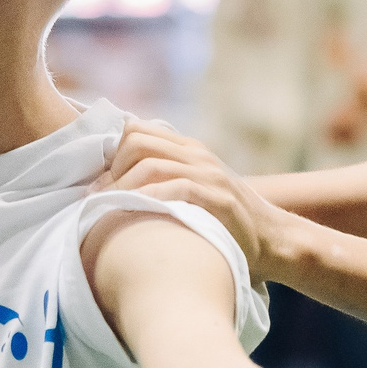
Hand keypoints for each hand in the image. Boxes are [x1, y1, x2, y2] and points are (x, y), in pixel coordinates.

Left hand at [96, 120, 280, 280]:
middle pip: (136, 142)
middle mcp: (196, 155)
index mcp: (187, 149)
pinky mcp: (218, 198)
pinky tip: (133, 212)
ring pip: (151, 164)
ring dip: (122, 186)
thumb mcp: (192, 189)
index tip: (95, 178)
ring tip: (105, 209)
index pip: (135, 129)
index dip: (109, 150)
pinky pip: (176, 188)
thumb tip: (111, 182)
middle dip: (111, 169)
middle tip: (97, 197)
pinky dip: (149, 198)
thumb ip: (162, 178)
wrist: (271, 238)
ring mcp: (209, 174)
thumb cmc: (222, 219)